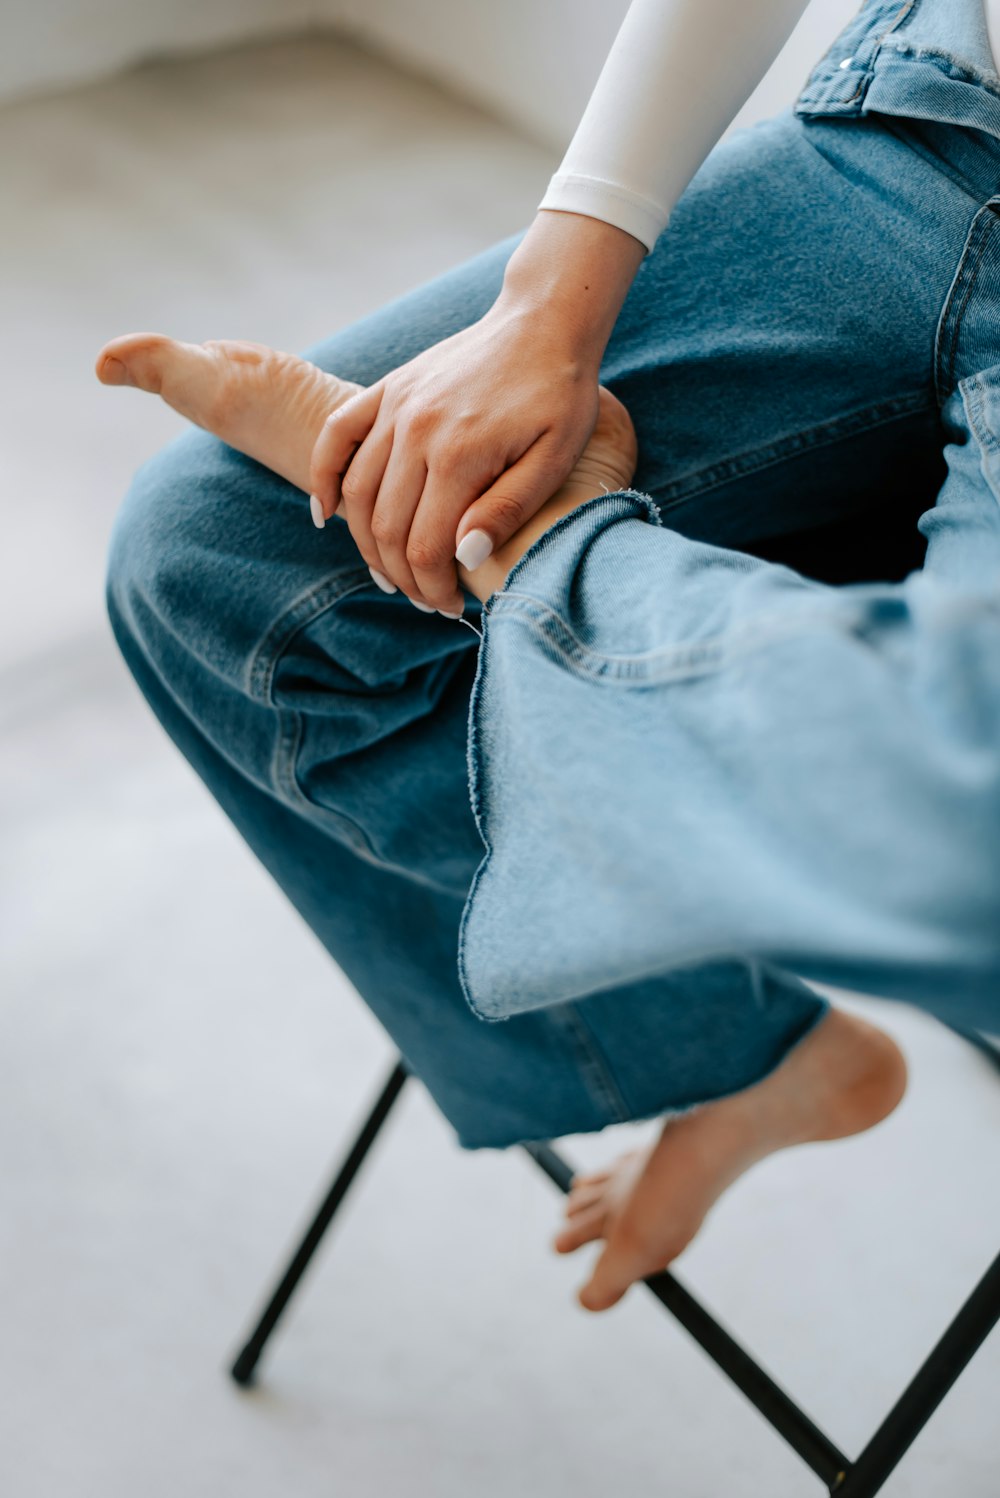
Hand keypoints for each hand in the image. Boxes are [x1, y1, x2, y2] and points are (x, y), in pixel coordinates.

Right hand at [308, 211, 645, 612]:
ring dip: (368, 545)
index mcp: (459, 455)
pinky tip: (326, 515)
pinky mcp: (388, 389)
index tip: (454, 608)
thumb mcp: (554, 459)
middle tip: (429, 601)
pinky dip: (324, 478)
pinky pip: (337, 436)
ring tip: (394, 575)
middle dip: (404, 578)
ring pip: (357, 494)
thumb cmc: (560, 396)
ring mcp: (396, 407)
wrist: (544, 321)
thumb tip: (465, 558)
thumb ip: (508, 509)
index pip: (425, 548)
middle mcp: (416, 431)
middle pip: (386, 529)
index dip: (433, 588)